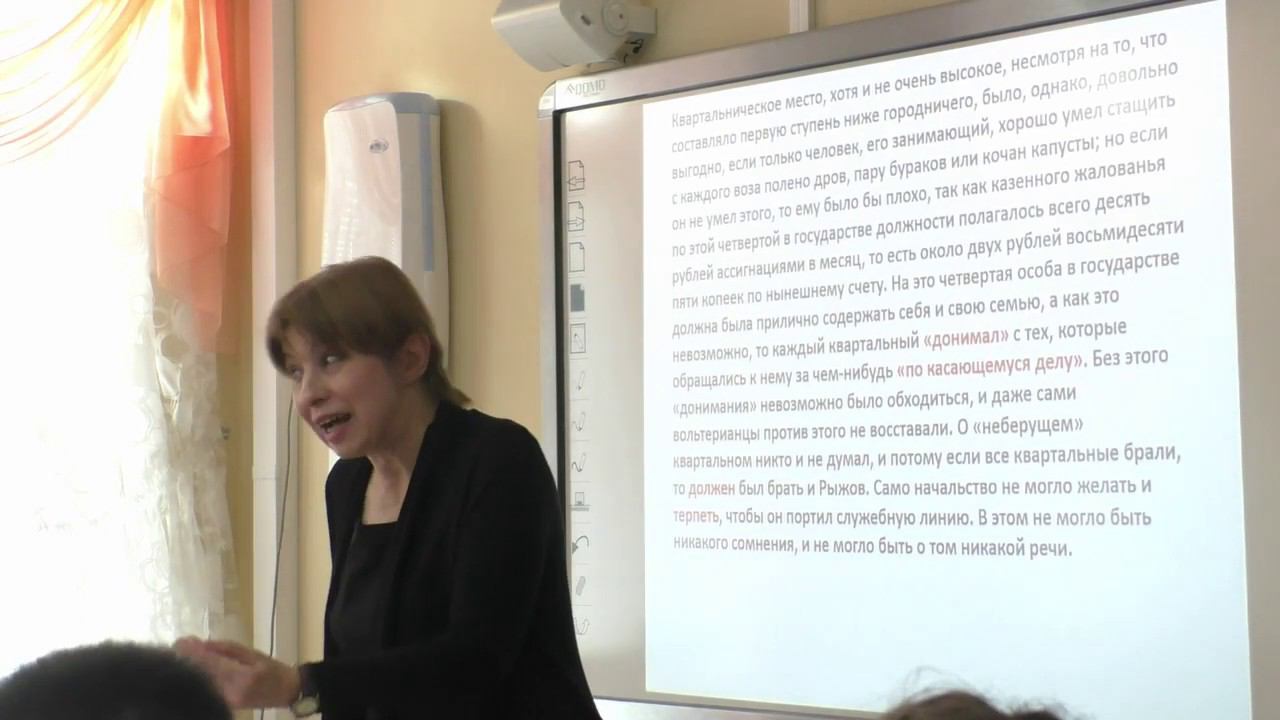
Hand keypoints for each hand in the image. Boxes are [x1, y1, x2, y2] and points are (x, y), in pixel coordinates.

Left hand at [174, 636, 301, 708]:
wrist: (284, 692)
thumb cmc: (271, 669)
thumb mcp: (250, 653)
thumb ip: (224, 649)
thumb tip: (197, 643)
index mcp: (241, 677)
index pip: (211, 663)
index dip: (193, 652)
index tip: (180, 641)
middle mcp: (231, 692)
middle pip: (202, 674)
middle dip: (188, 659)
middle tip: (179, 644)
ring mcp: (226, 701)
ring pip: (202, 682)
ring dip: (192, 667)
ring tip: (183, 653)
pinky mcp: (223, 705)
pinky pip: (207, 688)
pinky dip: (199, 676)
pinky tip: (194, 667)